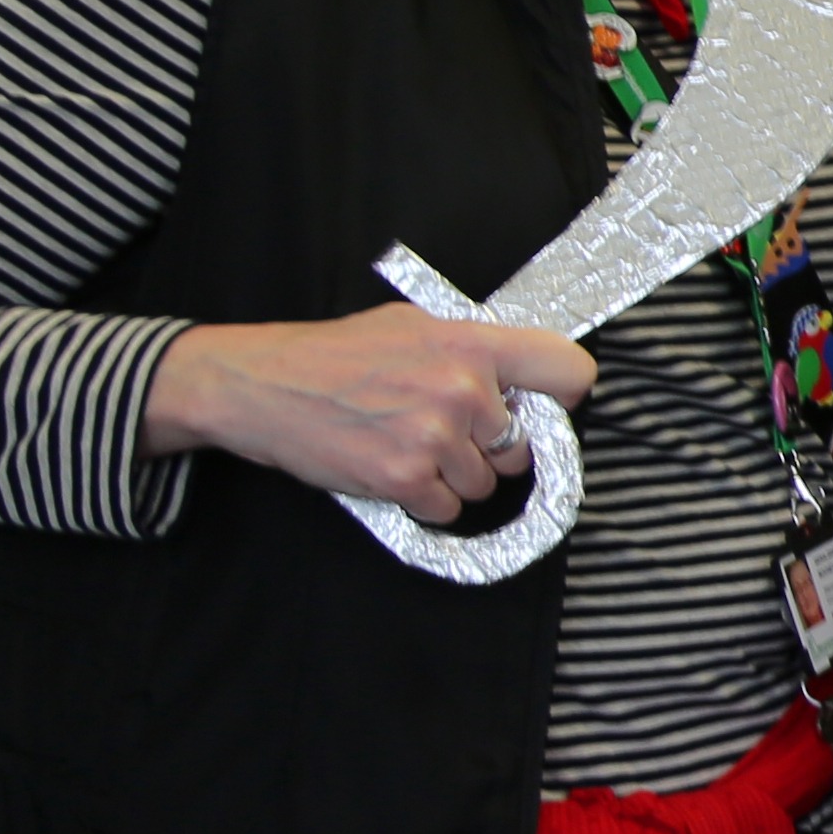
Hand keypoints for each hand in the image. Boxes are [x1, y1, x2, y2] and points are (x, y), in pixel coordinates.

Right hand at [141, 306, 603, 523]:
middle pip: (523, 449)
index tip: (543, 409)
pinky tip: (392, 468)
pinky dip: (424, 500)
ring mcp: (435, 437)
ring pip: (484, 484)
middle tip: (442, 431)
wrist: (261, 386)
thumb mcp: (413, 325)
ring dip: (453, 476)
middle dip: (490, 449)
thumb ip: (473, 348)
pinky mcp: (405, 479)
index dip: (562, 398)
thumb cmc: (335, 354)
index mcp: (474, 343)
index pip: (571, 372)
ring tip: (406, 444)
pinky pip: (447, 509)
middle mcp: (464, 390)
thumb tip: (522, 379)